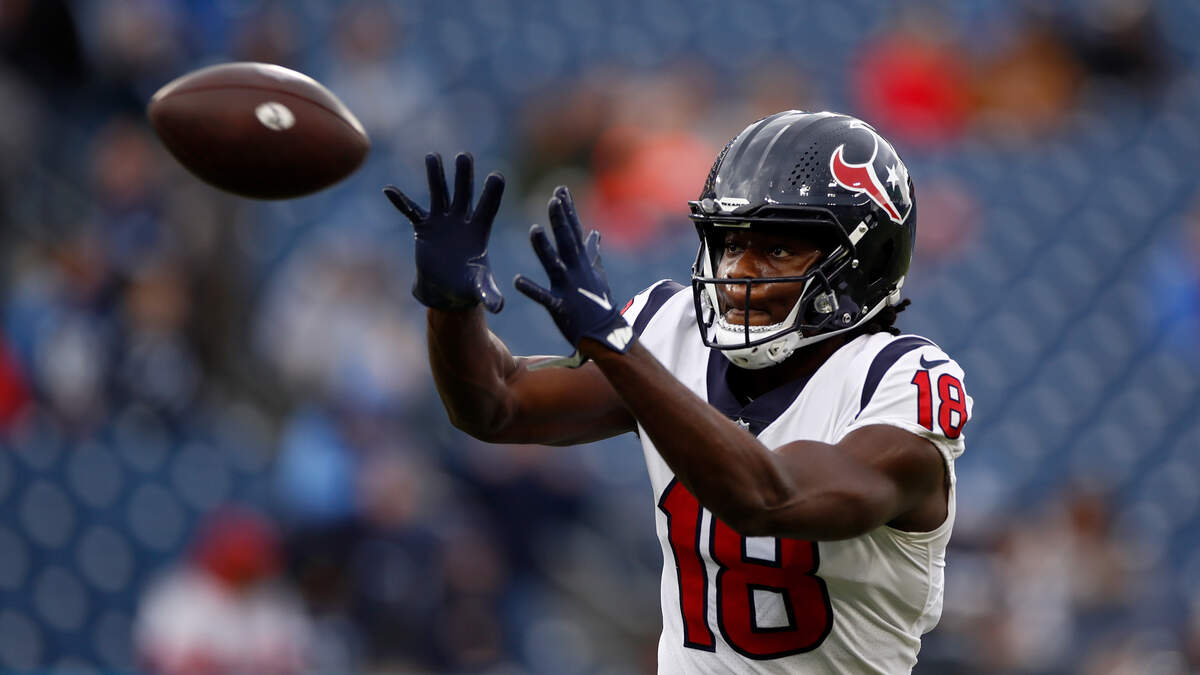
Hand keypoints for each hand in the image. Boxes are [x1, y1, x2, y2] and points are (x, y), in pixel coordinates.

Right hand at [383, 153, 505, 311]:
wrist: (447, 291)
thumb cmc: (468, 288)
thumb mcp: (479, 289)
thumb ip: (488, 294)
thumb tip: (498, 308)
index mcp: (480, 232)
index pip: (488, 208)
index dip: (492, 194)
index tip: (496, 175)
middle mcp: (462, 221)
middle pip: (464, 194)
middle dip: (464, 176)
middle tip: (464, 156)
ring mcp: (442, 222)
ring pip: (440, 194)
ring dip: (436, 176)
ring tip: (433, 156)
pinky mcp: (424, 228)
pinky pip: (411, 212)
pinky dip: (401, 202)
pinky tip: (389, 190)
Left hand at [515, 186, 632, 368]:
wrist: (605, 334)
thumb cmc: (599, 304)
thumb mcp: (596, 274)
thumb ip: (591, 252)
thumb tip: (594, 233)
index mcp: (582, 263)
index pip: (574, 231)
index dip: (567, 211)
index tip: (560, 190)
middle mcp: (576, 272)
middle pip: (566, 241)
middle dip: (560, 220)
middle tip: (553, 199)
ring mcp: (568, 289)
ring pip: (554, 264)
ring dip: (544, 248)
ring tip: (534, 230)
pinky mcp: (561, 307)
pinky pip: (543, 297)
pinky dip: (531, 289)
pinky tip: (517, 280)